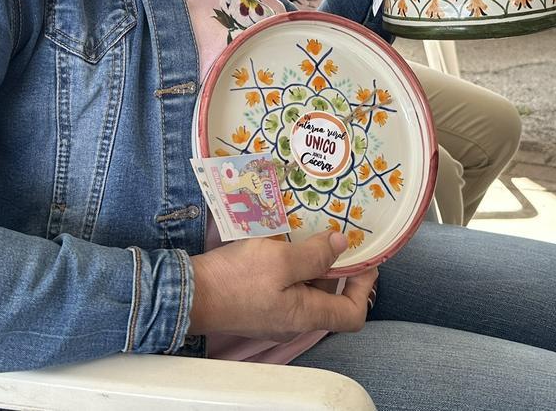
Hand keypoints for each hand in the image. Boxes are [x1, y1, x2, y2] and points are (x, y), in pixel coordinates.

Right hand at [188, 230, 376, 340]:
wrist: (190, 294)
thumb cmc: (237, 279)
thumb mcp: (281, 260)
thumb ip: (315, 255)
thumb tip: (341, 245)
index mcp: (306, 315)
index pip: (353, 314)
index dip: (364, 287)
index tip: (364, 260)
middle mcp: (294, 321)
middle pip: (329, 299)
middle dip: (336, 269)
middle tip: (335, 236)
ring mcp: (274, 316)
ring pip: (305, 291)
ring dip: (310, 264)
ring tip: (307, 233)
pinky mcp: (257, 306)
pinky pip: (284, 288)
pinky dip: (290, 268)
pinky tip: (281, 244)